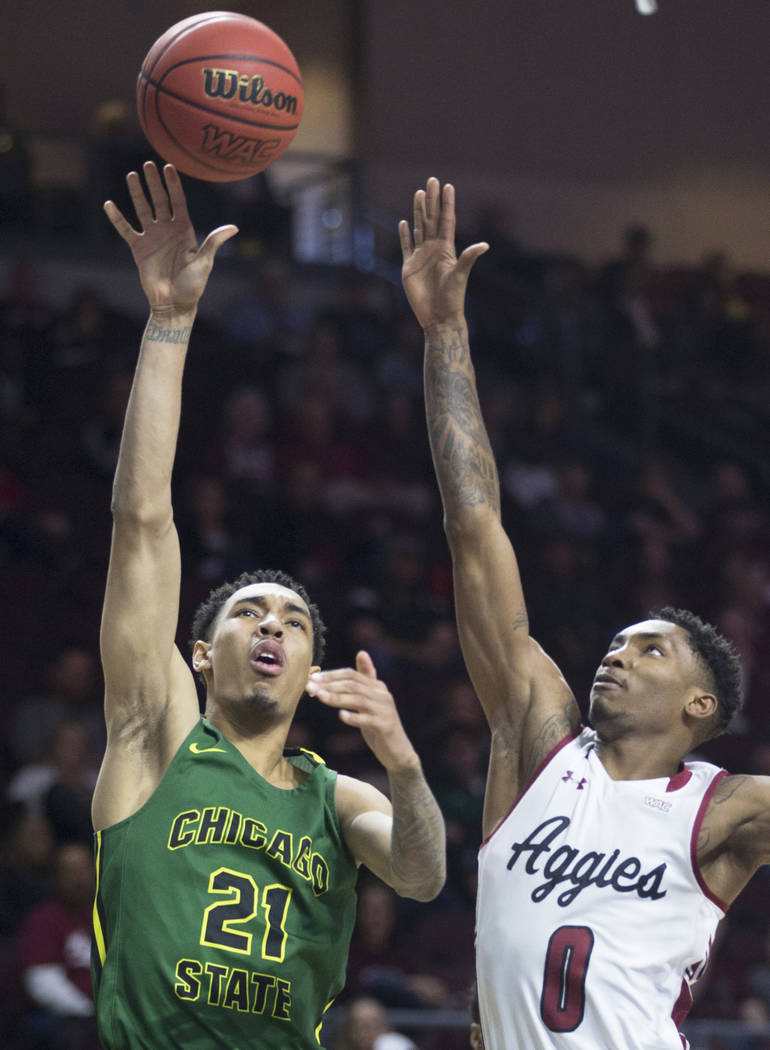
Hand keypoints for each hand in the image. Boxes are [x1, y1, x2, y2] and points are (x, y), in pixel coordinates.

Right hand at [104, 161, 237, 314]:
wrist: (174, 304)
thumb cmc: (193, 285)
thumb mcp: (205, 262)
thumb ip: (214, 242)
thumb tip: (234, 227)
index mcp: (185, 230)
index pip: (178, 202)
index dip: (173, 185)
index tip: (169, 167)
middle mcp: (167, 230)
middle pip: (160, 201)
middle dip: (154, 183)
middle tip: (148, 164)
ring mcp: (152, 237)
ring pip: (142, 210)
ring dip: (137, 193)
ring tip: (131, 175)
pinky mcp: (138, 248)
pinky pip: (125, 230)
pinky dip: (117, 218)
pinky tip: (109, 204)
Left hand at [306, 651, 417, 771]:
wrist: (397, 749)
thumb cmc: (379, 722)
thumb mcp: (372, 699)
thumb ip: (366, 677)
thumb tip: (362, 652)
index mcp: (377, 687)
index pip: (352, 675)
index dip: (332, 675)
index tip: (313, 677)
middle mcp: (382, 695)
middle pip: (353, 685)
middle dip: (330, 685)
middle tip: (310, 687)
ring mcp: (385, 710)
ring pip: (358, 700)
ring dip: (337, 698)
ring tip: (320, 697)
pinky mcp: (385, 726)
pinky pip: (367, 720)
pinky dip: (354, 717)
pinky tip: (341, 716)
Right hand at [399, 177, 487, 329]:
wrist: (438, 317)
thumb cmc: (452, 298)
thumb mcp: (460, 275)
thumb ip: (468, 258)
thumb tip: (485, 245)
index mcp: (446, 248)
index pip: (446, 220)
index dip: (447, 204)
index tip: (447, 186)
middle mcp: (434, 249)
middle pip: (432, 219)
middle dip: (432, 200)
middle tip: (432, 180)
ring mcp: (421, 257)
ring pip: (419, 228)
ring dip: (418, 212)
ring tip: (419, 194)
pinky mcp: (409, 267)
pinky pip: (406, 247)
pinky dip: (404, 235)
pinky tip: (404, 223)